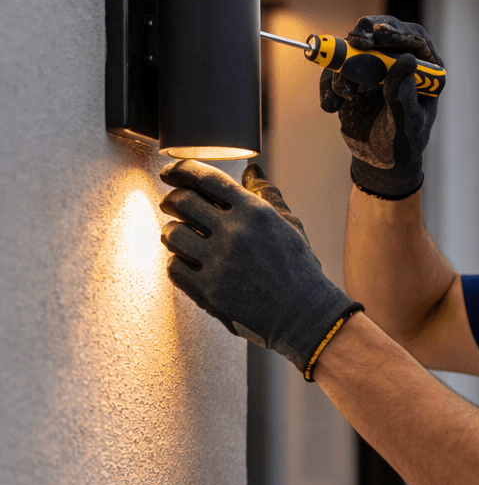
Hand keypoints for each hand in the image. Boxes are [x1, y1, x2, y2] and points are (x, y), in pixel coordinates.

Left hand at [159, 161, 362, 377]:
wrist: (303, 315)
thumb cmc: (298, 269)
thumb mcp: (289, 224)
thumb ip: (266, 193)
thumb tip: (251, 169)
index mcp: (255, 212)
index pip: (206, 178)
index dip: (181, 170)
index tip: (169, 172)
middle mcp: (235, 234)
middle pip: (182, 202)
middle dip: (171, 200)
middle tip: (171, 204)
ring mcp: (220, 264)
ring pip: (172, 234)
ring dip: (172, 232)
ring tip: (180, 236)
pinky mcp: (210, 292)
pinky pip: (174, 268)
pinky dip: (176, 262)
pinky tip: (187, 262)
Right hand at [319, 14, 442, 198]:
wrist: (380, 161)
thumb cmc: (403, 145)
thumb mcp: (408, 125)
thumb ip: (405, 96)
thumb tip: (407, 61)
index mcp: (424, 71)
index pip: (415, 40)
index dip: (398, 32)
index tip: (381, 35)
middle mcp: (400, 62)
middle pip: (383, 32)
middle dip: (367, 34)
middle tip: (357, 41)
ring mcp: (375, 67)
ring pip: (355, 48)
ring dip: (344, 69)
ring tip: (347, 97)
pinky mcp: (353, 76)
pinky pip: (336, 69)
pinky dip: (329, 84)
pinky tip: (332, 105)